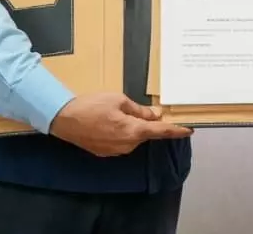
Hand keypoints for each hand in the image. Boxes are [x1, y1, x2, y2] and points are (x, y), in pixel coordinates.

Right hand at [48, 92, 192, 156]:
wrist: (64, 119)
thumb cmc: (91, 106)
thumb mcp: (119, 100)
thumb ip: (139, 110)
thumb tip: (156, 115)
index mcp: (133, 131)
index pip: (161, 132)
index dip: (176, 131)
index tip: (189, 130)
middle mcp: (127, 145)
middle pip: (145, 134)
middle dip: (146, 123)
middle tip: (134, 108)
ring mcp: (116, 151)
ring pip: (133, 138)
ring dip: (131, 127)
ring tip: (114, 113)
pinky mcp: (106, 153)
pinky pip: (121, 142)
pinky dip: (121, 133)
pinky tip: (108, 123)